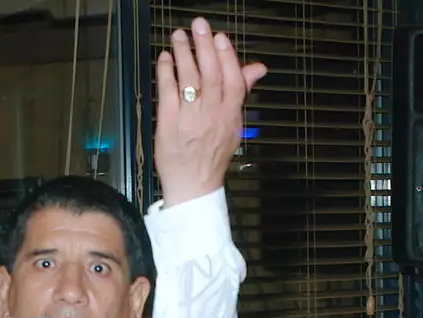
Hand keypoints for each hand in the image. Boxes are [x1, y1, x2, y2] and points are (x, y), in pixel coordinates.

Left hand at [154, 18, 267, 206]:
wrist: (194, 186)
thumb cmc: (213, 155)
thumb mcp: (234, 124)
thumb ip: (243, 92)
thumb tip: (257, 67)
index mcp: (230, 116)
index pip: (233, 82)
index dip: (228, 58)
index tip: (221, 38)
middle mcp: (212, 116)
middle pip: (211, 76)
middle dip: (204, 47)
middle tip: (199, 25)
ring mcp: (190, 119)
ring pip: (188, 80)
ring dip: (182, 53)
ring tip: (178, 35)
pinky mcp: (169, 122)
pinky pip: (167, 92)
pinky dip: (166, 72)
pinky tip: (164, 58)